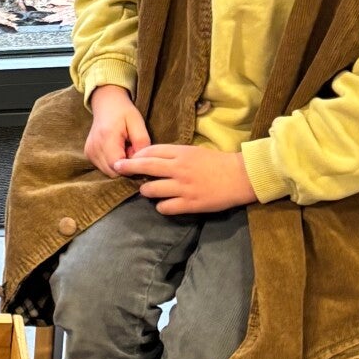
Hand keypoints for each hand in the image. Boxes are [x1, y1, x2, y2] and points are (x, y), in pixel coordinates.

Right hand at [85, 84, 150, 175]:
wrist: (106, 103)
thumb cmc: (124, 112)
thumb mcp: (137, 122)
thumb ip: (142, 143)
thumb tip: (142, 163)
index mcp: (106, 138)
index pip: (118, 167)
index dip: (131, 166)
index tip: (138, 155)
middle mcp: (94, 148)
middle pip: (113, 172)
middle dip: (126, 166)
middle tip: (132, 149)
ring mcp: (89, 152)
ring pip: (109, 172)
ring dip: (120, 165)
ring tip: (125, 148)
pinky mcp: (88, 154)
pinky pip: (103, 167)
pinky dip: (112, 162)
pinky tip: (117, 150)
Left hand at [117, 144, 255, 215]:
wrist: (241, 177)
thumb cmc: (218, 163)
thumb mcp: (195, 152)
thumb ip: (174, 154)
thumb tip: (151, 158)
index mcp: (181, 153)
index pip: (151, 151)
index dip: (136, 155)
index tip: (128, 158)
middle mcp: (179, 169)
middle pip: (145, 166)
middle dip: (127, 167)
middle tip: (117, 168)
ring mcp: (183, 187)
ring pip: (150, 189)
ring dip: (145, 190)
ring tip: (148, 190)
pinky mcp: (190, 204)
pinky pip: (165, 207)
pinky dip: (161, 206)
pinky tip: (163, 204)